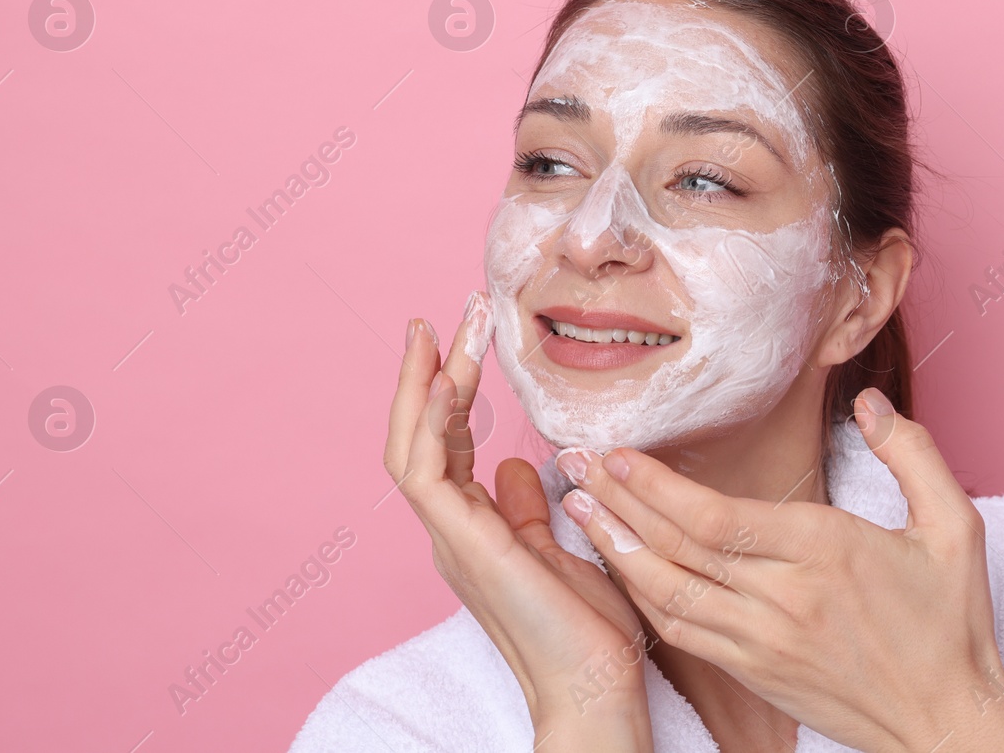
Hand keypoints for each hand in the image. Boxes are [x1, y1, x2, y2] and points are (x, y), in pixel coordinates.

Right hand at [385, 293, 653, 749]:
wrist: (592, 687)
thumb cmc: (584, 630)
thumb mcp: (561, 549)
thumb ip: (529, 509)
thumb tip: (520, 465)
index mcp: (472, 529)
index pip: (444, 446)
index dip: (446, 392)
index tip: (461, 340)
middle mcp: (451, 530)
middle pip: (417, 437)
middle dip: (426, 373)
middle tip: (440, 316)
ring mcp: (451, 538)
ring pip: (411, 446)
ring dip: (425, 382)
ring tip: (442, 328)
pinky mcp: (464, 545)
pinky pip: (428, 472)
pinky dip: (430, 421)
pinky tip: (450, 377)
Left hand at [555, 388, 1003, 752]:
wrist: (947, 724)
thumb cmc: (952, 625)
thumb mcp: (955, 527)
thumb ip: (911, 454)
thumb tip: (871, 402)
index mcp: (824, 553)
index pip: (716, 518)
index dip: (656, 485)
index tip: (617, 451)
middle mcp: (783, 599)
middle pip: (678, 548)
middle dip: (616, 501)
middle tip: (571, 461)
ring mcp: (761, 642)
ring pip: (667, 593)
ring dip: (615, 548)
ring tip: (576, 508)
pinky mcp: (753, 672)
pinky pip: (681, 631)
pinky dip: (641, 596)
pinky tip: (619, 565)